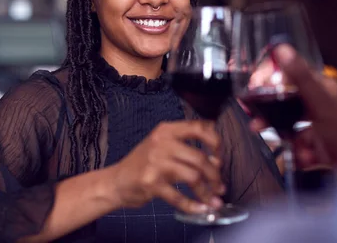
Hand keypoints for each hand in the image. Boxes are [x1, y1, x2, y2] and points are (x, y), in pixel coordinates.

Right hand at [108, 120, 224, 214]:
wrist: (116, 181)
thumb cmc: (143, 164)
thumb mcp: (163, 148)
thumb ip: (187, 150)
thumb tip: (216, 162)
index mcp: (166, 130)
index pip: (199, 127)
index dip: (215, 141)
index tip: (220, 155)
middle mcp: (161, 142)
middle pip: (200, 157)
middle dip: (215, 175)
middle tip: (219, 186)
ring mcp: (155, 162)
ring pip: (193, 176)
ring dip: (206, 192)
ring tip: (212, 201)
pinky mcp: (151, 182)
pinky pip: (179, 196)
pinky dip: (193, 205)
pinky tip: (200, 209)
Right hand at [251, 44, 336, 165]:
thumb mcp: (321, 101)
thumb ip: (300, 76)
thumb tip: (283, 49)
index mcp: (324, 87)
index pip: (292, 75)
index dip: (271, 77)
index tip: (254, 83)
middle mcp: (321, 103)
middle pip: (286, 100)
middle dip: (267, 106)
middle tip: (250, 109)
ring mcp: (320, 124)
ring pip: (289, 122)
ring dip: (276, 128)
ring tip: (258, 129)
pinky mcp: (319, 144)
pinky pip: (299, 143)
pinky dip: (296, 150)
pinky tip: (300, 154)